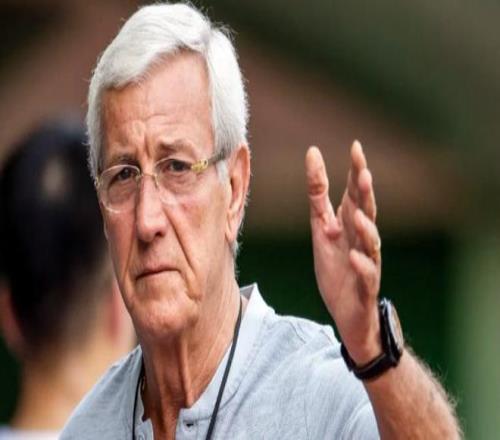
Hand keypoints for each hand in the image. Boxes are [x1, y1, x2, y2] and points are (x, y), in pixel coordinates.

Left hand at [306, 140, 381, 364]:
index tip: (355, 147)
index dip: (356, 171)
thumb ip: (318, 196)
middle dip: (365, 193)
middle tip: (363, 172)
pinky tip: (354, 257)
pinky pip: (366, 275)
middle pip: (366, 212)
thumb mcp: (321, 228)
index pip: (355, 193)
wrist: (347, 312)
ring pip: (371, 242)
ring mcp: (366, 262)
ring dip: (366, 228)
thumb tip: (313, 153)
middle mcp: (362, 239)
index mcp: (350, 224)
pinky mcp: (364, 286)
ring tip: (357, 214)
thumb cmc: (337, 268)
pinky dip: (361, 266)